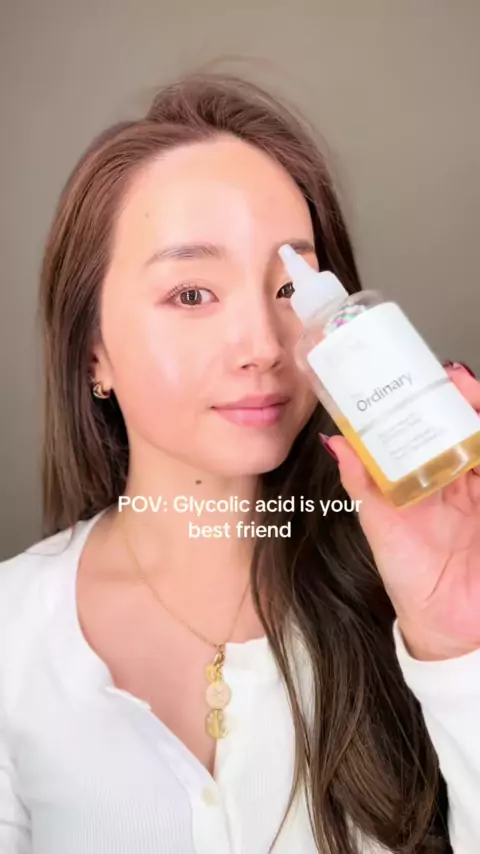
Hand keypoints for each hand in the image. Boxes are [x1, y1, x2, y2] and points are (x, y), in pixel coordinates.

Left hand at [321, 363, 479, 661]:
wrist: (443, 623)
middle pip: (466, 426)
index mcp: (428, 477)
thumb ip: (362, 481)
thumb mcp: (379, 522)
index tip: (422, 378)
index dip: (431, 401)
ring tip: (466, 391)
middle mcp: (460, 479)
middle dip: (461, 398)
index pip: (432, 427)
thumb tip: (334, 442)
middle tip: (450, 378)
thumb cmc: (409, 573)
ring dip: (477, 414)